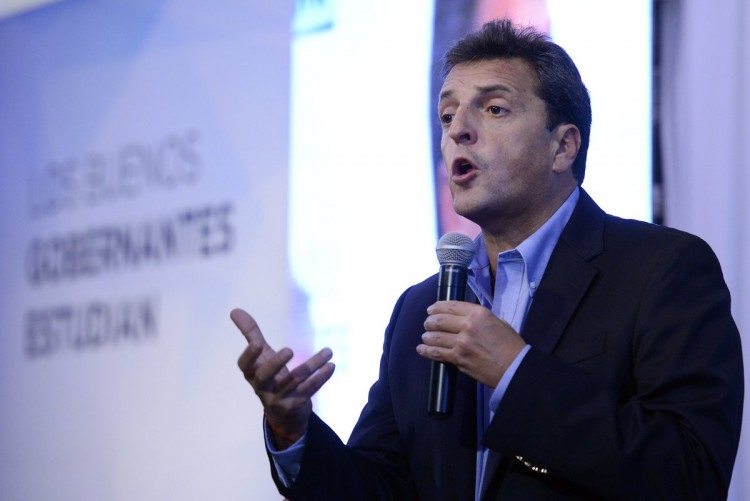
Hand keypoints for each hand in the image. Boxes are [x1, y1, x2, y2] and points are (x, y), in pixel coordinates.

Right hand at [231, 308, 334, 448]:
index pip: (244, 366)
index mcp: (252, 374)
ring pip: (294, 381)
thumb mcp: (262, 356)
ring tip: (328, 351)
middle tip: (289, 350)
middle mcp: (263, 388)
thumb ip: (251, 333)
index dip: (249, 356)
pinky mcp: (295, 405)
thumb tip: (234, 310)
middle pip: (264, 377)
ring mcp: (278, 399)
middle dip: (275, 363)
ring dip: (313, 364)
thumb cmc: (271, 377)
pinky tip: (331, 365)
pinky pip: (308, 391)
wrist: (284, 414)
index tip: (257, 343)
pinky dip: (321, 377)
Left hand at [417, 301, 526, 387]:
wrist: (515, 367)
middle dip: (430, 322)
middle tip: (427, 324)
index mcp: (478, 313)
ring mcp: (461, 343)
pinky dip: (426, 351)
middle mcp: (467, 325)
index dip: (437, 307)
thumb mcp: (497, 322)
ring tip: (425, 337)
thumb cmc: (510, 345)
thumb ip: (478, 318)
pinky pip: (437, 353)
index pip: (451, 306)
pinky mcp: (458, 358)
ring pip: (435, 337)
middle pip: (439, 320)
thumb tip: (463, 318)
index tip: (431, 310)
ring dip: (427, 336)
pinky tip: (421, 349)